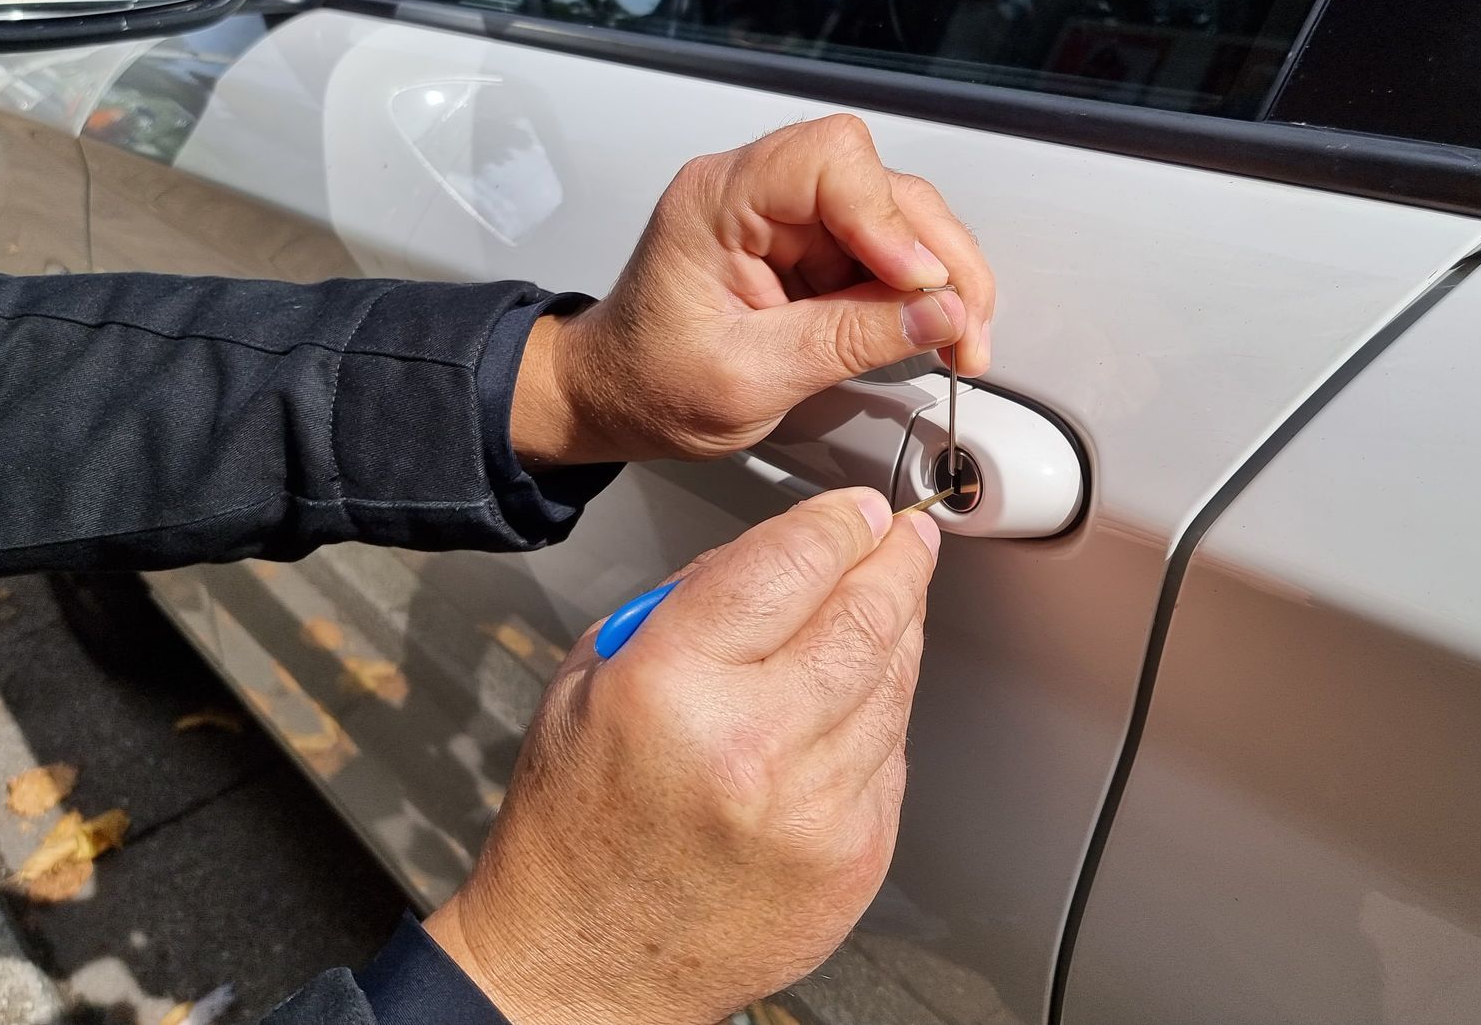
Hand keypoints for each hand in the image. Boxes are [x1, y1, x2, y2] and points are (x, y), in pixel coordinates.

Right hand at [424, 487, 938, 1024]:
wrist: (581, 970)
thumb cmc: (576, 824)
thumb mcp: (594, 674)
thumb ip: (690, 602)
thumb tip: (784, 551)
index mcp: (670, 684)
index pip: (790, 563)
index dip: (841, 522)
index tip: (859, 509)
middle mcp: (750, 744)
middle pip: (863, 616)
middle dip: (896, 561)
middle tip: (904, 537)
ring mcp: (811, 810)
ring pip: (892, 683)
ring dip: (901, 629)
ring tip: (892, 601)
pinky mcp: (851, 859)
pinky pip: (893, 756)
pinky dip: (885, 713)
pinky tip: (862, 695)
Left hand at [514, 114, 995, 464]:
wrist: (614, 398)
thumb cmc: (648, 382)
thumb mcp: (750, 378)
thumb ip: (848, 341)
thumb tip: (940, 315)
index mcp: (719, 200)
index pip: (830, 160)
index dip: (887, 219)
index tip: (919, 285)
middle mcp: (757, 191)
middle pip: (881, 186)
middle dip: (937, 257)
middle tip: (965, 329)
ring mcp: (788, 217)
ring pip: (898, 217)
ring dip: (942, 279)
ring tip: (959, 342)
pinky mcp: (810, 248)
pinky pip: (885, 252)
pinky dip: (921, 294)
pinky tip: (935, 333)